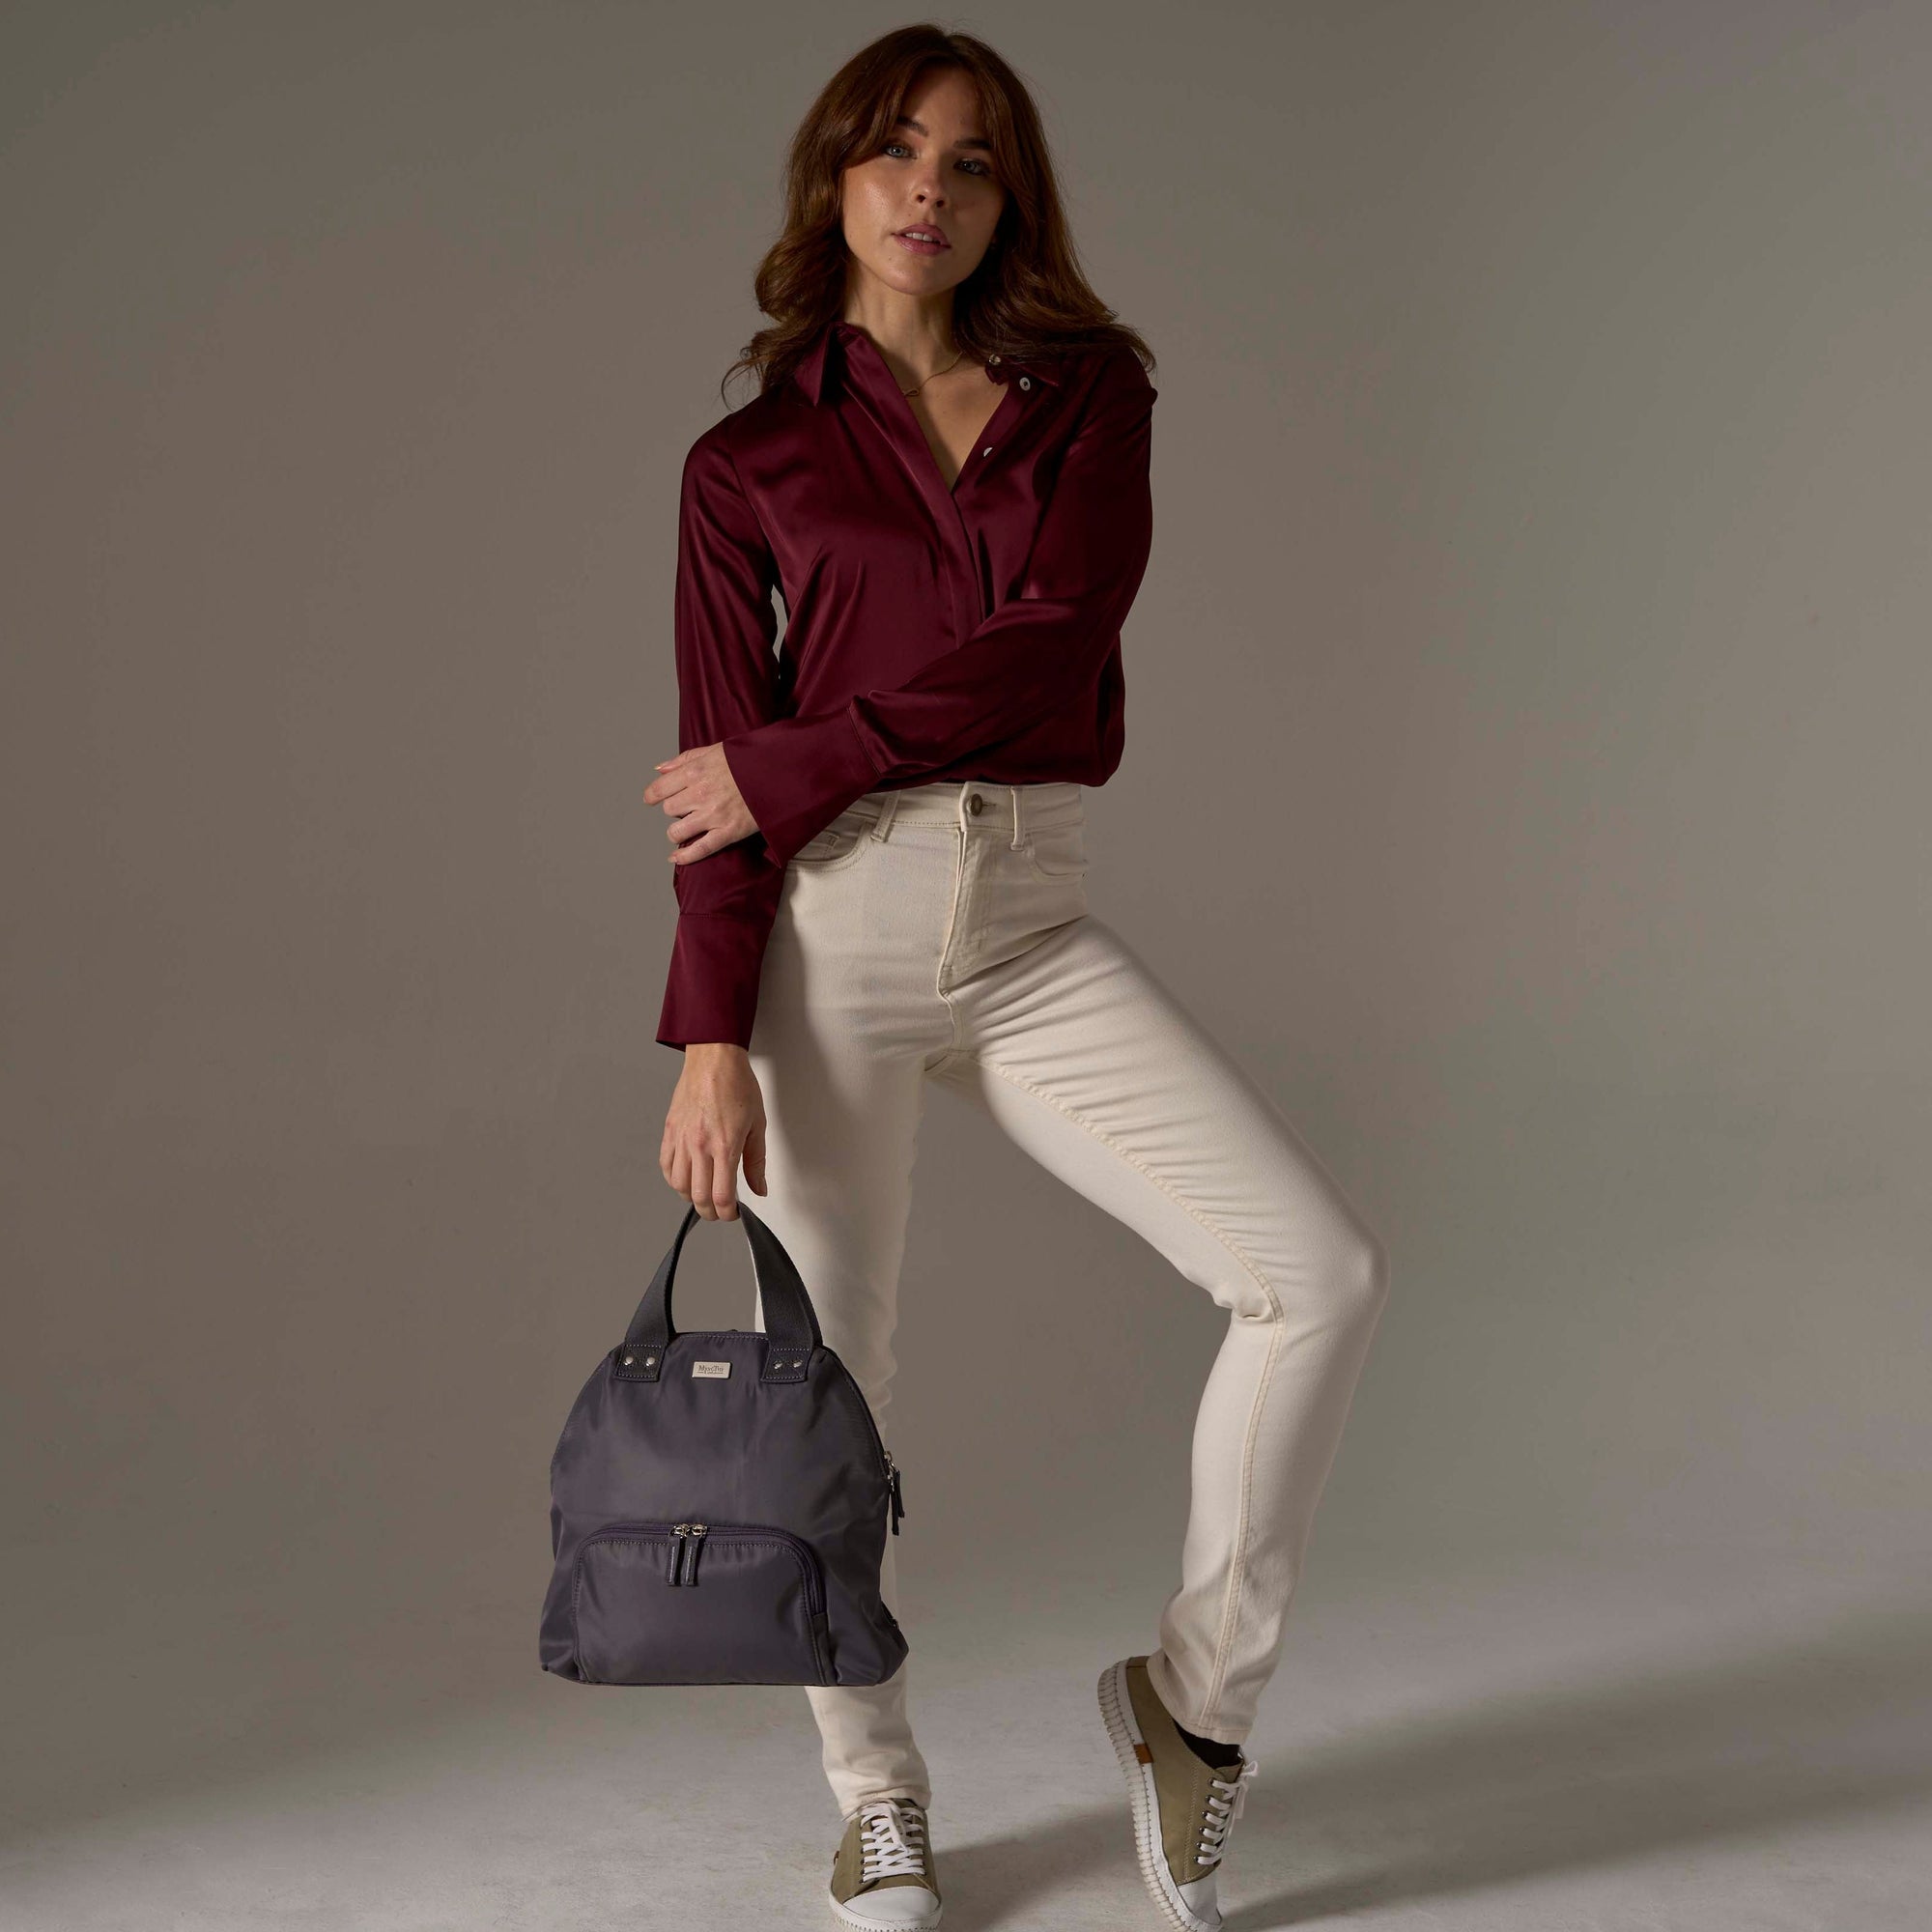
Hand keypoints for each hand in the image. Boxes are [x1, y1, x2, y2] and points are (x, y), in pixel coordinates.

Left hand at [644, 744, 759, 865]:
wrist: (782, 773)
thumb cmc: (749, 760)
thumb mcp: (715, 750)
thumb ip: (684, 759)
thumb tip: (659, 769)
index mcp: (696, 771)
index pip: (660, 788)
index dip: (652, 795)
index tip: (652, 799)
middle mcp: (701, 793)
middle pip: (669, 809)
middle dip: (675, 809)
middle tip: (687, 807)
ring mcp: (714, 815)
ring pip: (677, 831)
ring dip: (677, 831)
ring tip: (685, 828)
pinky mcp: (729, 832)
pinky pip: (700, 849)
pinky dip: (685, 856)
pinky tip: (675, 858)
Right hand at [661, 1043, 767, 1218]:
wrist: (714, 1059)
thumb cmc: (737, 1086)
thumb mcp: (758, 1125)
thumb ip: (756, 1162)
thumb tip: (758, 1188)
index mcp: (725, 1145)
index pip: (721, 1195)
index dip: (727, 1212)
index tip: (733, 1212)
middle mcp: (700, 1146)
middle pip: (699, 1196)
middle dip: (710, 1211)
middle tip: (720, 1210)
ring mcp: (682, 1139)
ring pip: (679, 1185)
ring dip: (692, 1197)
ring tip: (704, 1194)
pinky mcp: (670, 1131)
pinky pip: (665, 1165)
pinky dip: (674, 1179)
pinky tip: (685, 1178)